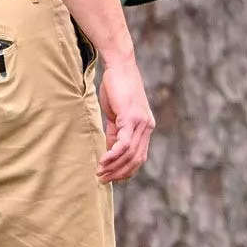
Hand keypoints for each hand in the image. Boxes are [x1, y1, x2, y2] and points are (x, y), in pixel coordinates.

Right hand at [95, 52, 154, 181]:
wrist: (119, 66)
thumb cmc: (116, 88)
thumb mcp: (116, 115)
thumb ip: (115, 133)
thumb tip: (110, 152)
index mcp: (146, 126)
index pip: (140, 156)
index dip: (127, 171)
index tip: (112, 179)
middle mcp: (147, 126)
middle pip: (136, 159)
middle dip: (119, 173)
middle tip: (102, 179)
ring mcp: (141, 122)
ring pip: (130, 154)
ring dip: (114, 166)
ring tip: (99, 172)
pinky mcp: (132, 117)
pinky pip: (124, 143)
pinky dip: (113, 155)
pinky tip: (102, 160)